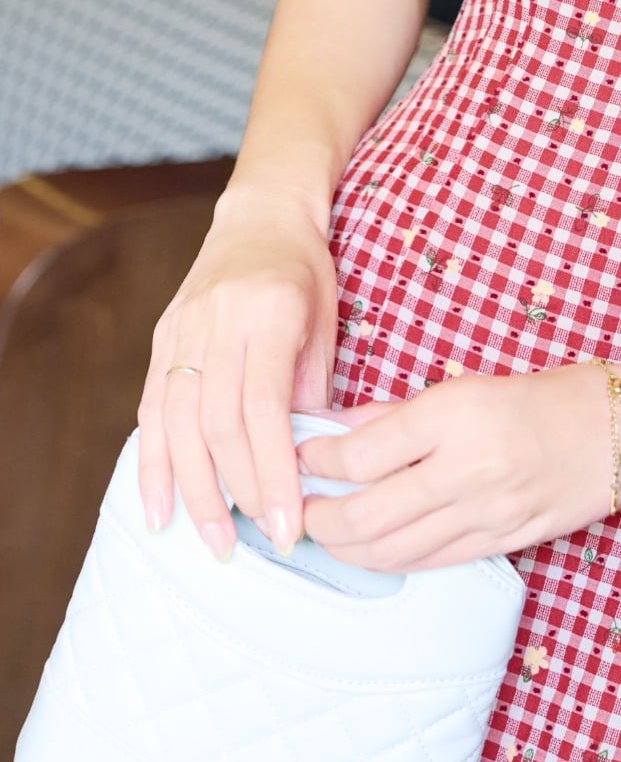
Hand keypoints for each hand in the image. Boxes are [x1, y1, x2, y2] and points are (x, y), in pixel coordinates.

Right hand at [135, 186, 337, 561]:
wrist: (261, 217)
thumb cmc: (308, 275)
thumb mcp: (327, 325)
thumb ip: (314, 391)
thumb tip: (308, 468)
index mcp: (270, 313)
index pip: (266, 410)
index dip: (275, 473)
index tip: (290, 525)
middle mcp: (217, 323)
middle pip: (217, 424)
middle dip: (238, 492)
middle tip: (256, 544)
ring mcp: (181, 331)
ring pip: (178, 424)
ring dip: (194, 491)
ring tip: (212, 540)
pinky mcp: (161, 341)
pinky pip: (151, 412)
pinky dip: (153, 465)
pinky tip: (160, 508)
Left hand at [294, 359, 620, 572]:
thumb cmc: (545, 397)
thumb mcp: (467, 387)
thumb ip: (397, 415)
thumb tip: (333, 434)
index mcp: (455, 414)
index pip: (358, 455)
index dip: (314, 463)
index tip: (298, 458)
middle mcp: (468, 468)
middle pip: (363, 514)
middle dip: (317, 518)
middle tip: (296, 509)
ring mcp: (487, 513)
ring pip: (390, 551)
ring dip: (344, 548)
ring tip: (323, 533)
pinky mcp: (504, 543)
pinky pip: (430, 563)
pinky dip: (388, 560)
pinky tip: (368, 549)